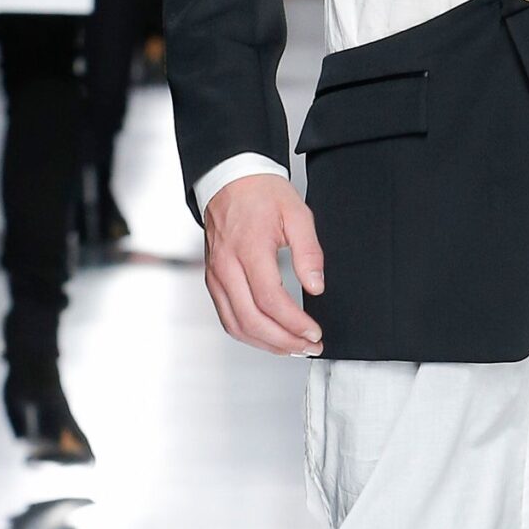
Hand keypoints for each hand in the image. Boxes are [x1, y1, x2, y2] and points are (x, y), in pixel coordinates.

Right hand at [203, 174, 324, 355]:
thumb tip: (316, 286)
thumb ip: (309, 252)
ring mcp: (215, 275)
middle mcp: (226, 266)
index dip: (294, 323)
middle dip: (283, 341)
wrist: (230, 180)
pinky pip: (227, 317)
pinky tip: (270, 337)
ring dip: (266, 344)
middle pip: (251, 319)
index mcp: (249, 248)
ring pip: (236, 325)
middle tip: (309, 347)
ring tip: (293, 348)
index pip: (270, 299)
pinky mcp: (212, 280)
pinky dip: (249, 334)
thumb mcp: (297, 213)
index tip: (314, 332)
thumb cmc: (262, 194)